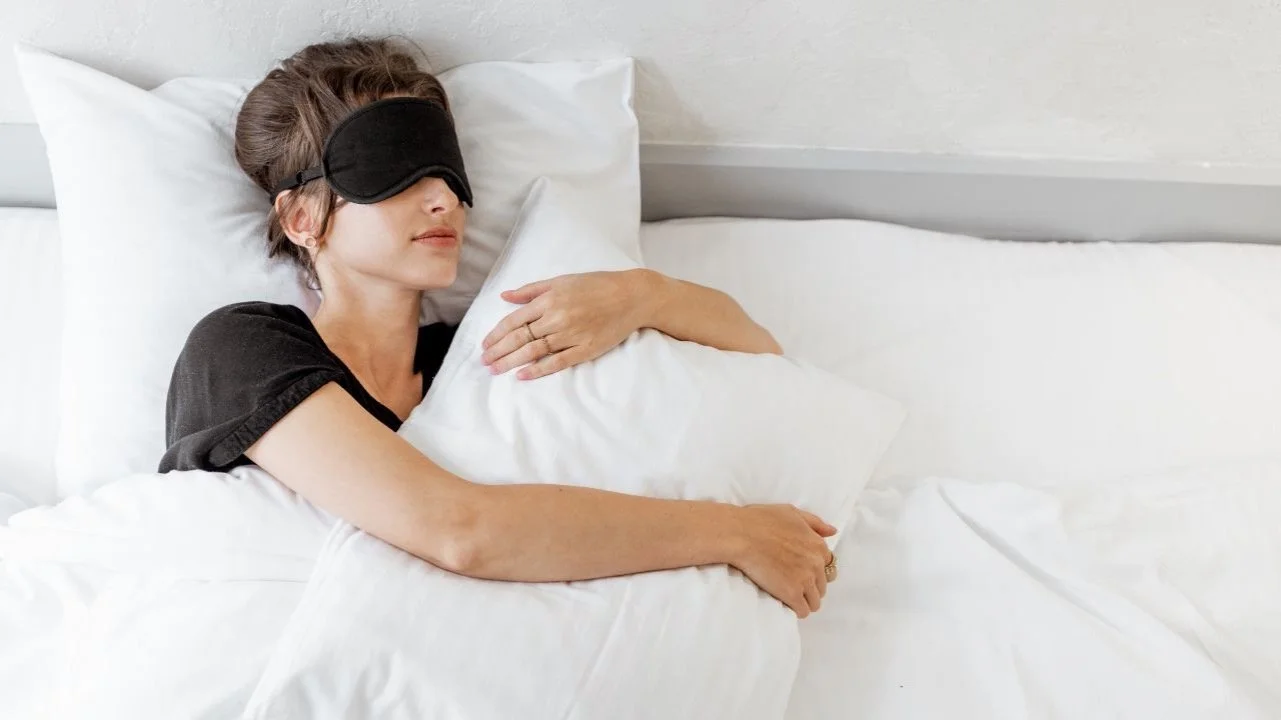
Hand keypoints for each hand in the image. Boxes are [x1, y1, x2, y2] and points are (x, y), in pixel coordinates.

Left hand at [481, 269, 660, 379]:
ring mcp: (571, 334)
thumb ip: (531, 290)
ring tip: (495, 370)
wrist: (631, 296)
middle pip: (520, 338)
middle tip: (484, 362)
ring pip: (534, 351)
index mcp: (549, 299)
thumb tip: (504, 296)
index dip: (496, 334)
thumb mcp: (562, 280)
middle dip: (499, 351)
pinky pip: (557, 362)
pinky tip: (522, 375)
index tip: (485, 345)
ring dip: (511, 362)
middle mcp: (557, 317)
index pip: (514, 320)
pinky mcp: (585, 349)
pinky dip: (538, 369)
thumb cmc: (596, 285)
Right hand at [729, 505, 836, 617]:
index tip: (801, 570)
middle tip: (791, 583)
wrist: (740, 534)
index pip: (828, 566)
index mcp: (818, 545)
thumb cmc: (760, 520)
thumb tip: (832, 531)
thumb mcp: (791, 512)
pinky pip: (803, 611)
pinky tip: (785, 604)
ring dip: (804, 600)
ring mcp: (805, 580)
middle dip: (810, 586)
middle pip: (822, 586)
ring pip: (815, 601)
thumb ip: (815, 523)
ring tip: (788, 596)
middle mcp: (816, 564)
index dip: (814, 570)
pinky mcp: (792, 594)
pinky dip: (795, 610)